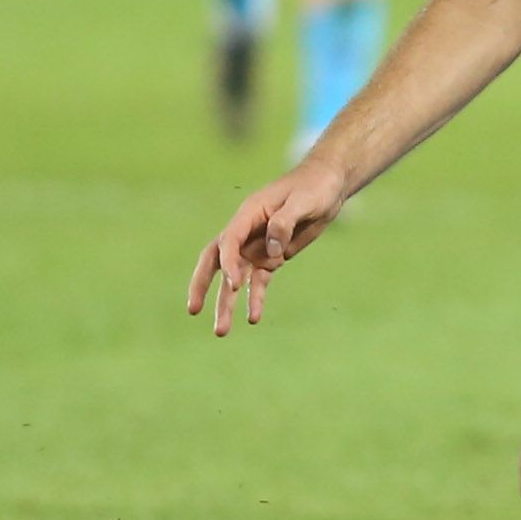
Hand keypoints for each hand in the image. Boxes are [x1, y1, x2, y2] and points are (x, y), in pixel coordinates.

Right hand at [185, 159, 349, 335]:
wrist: (328, 187)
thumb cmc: (314, 188)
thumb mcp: (303, 202)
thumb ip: (285, 223)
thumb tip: (273, 251)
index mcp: (249, 214)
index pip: (228, 241)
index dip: (228, 263)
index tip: (235, 285)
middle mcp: (246, 233)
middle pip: (216, 261)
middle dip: (202, 286)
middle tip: (193, 310)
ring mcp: (257, 247)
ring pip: (235, 279)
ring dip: (227, 304)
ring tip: (221, 332)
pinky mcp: (272, 258)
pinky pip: (259, 282)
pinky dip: (256, 300)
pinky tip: (253, 319)